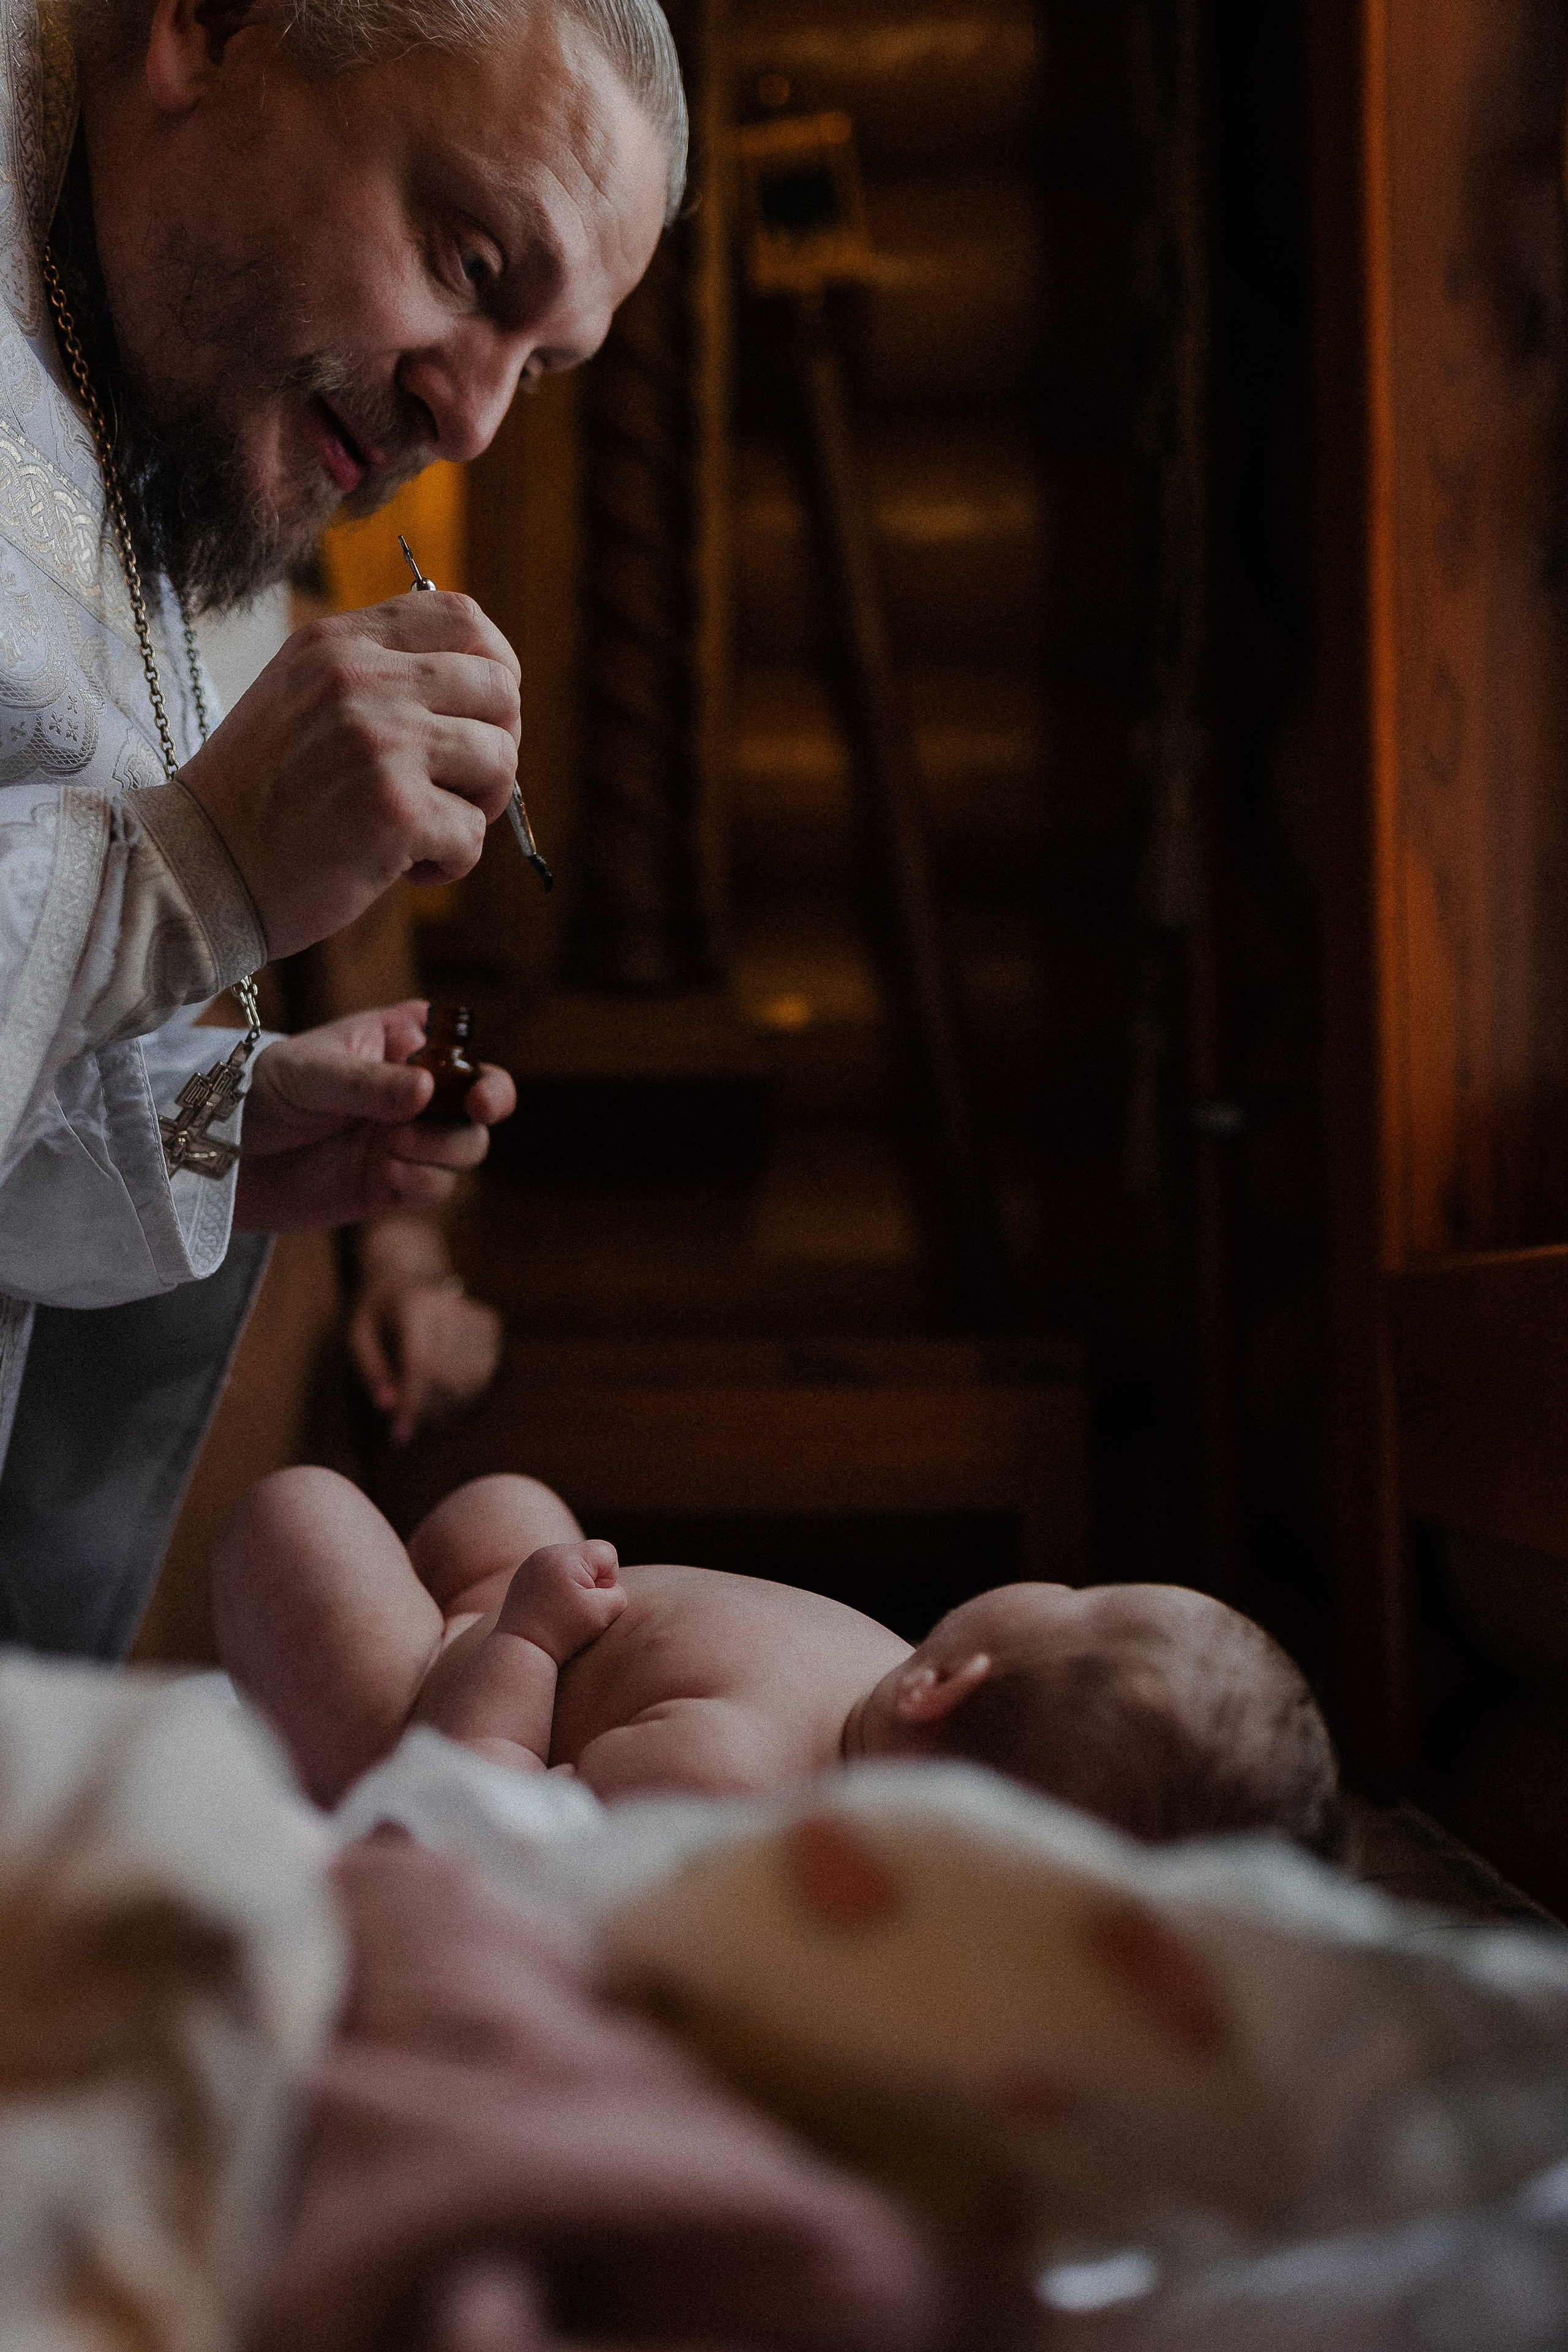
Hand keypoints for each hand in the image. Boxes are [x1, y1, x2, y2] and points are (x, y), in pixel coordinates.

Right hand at [179, 593, 520, 959]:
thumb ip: (377, 673)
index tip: (483, 716)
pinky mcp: (396, 809)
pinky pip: (474, 833)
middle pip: (500, 688)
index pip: (464, 618)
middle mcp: (364, 679)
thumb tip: (480, 681)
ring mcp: (382, 741)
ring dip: (477, 807)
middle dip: (497, 745)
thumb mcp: (303, 696)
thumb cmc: (259, 796)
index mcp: (341, 642)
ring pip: (500, 759)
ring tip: (424, 830)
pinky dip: (451, 862)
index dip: (497, 669)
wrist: (196, 867)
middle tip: (457, 787)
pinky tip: (401, 867)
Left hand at [233, 1001, 515, 1232]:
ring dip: (443, 1149)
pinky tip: (384, 1173)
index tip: (479, 1095)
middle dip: (476, 1115)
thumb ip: (368, 1083)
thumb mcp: (310, 1074)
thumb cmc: (262, 1091)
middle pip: (478, 1104)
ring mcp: (407, 1138)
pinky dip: (420, 1182)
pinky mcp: (395, 1183)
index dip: (482, 1074)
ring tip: (395, 1146)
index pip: (460, 1052)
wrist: (223, 1157)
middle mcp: (413, 1091)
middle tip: (464, 1118)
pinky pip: (436, 1186)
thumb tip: (426, 1090)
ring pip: (466, 1147)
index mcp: (399, 1045)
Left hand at [349, 1267, 503, 1444]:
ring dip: (449, 1407)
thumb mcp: (357, 1336)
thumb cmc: (377, 1313)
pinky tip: (445, 1392)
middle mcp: (451, 1307)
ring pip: (474, 1381)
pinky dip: (466, 1394)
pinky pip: (486, 1375)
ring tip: (425, 1408)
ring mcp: (476, 1314)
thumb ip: (370, 1371)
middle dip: (428, 1410)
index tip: (400, 1436)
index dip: (412, 1403)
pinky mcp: (492, 1325)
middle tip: (408, 1423)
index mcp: (414, 1305)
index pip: (421, 1363)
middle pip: (449, 1377)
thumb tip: (388, 1408)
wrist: (409, 1276)